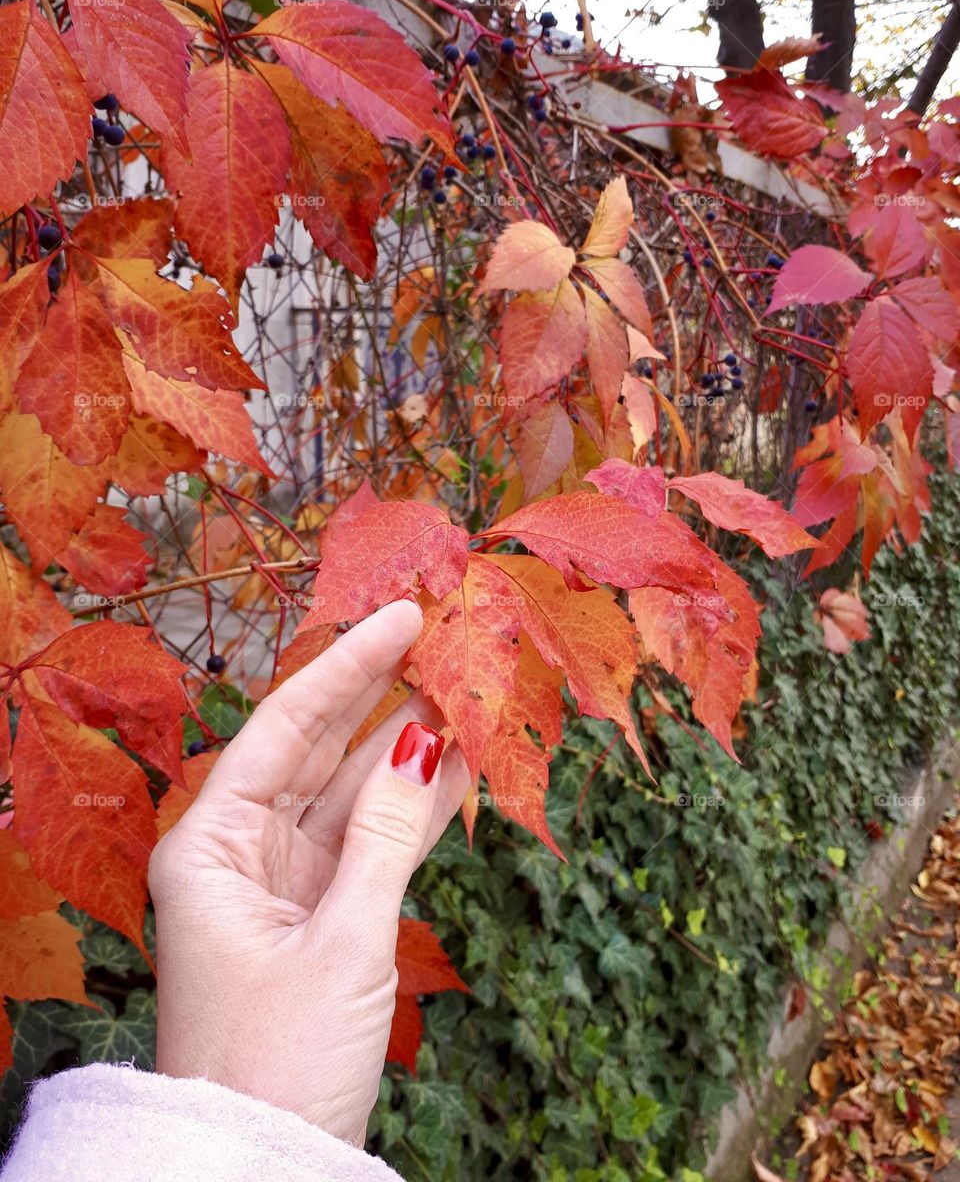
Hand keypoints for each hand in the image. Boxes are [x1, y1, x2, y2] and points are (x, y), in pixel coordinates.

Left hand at [148, 600, 468, 1144]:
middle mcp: (240, 850)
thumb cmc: (278, 1058)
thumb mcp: (340, 941)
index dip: (348, 665)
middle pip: (318, 749)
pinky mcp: (319, 912)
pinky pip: (370, 842)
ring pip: (352, 793)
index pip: (286, 726)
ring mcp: (283, 880)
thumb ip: (386, 836)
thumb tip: (426, 741)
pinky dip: (413, 808)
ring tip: (465, 686)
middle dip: (379, 693)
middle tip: (441, 634)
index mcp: (210, 844)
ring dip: (407, 747)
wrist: (263, 1164)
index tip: (404, 614)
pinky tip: (459, 761)